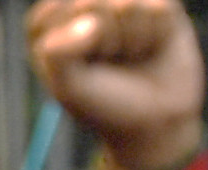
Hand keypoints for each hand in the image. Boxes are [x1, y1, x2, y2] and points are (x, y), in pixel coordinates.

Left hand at [27, 0, 204, 169]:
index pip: (53, 13)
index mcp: (49, 21)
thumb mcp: (68, 86)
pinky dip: (157, 34)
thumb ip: (57, 51)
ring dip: (132, 40)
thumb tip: (86, 12)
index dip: (69, 46)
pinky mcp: (156, 3)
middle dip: (103, 43)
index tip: (80, 68)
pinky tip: (152, 46)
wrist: (153, 120)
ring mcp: (120, 0)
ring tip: (131, 54)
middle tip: (109, 62)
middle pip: (89, 3)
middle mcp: (83, 4)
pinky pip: (157, 8)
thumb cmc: (103, 102)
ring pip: (126, 4)